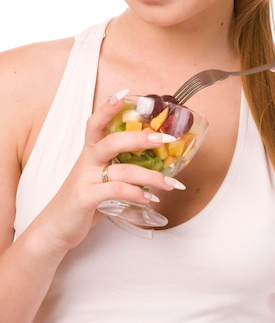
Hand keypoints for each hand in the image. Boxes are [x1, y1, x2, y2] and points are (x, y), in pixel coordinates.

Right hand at [31, 91, 182, 252]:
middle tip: (163, 138)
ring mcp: (84, 179)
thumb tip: (156, 166)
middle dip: (140, 138)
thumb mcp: (100, 179)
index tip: (124, 94)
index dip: (108, 108)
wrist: (55, 228)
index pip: (95, 123)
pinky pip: (115, 191)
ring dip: (151, 176)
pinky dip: (136, 193)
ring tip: (170, 184)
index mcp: (89, 152)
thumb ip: (121, 169)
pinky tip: (149, 198)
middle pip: (112, 141)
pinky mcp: (85, 198)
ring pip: (122, 170)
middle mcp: (86, 161)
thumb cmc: (83, 201)